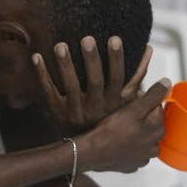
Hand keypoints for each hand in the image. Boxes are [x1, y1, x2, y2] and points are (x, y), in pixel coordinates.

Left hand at [34, 35, 152, 135]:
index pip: (118, 78)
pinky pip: (49, 92)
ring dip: (65, 64)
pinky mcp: (57, 111)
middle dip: (91, 60)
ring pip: (71, 85)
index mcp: (114, 103)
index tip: (114, 38)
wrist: (86, 149)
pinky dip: (42, 74)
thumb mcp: (127, 102)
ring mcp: (76, 111)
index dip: (117, 59)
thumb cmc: (109, 118)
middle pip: (95, 81)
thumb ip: (137, 76)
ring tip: (60, 45)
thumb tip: (149, 49)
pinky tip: (37, 56)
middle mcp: (96, 107)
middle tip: (87, 39)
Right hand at [78, 78, 169, 173]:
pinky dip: (127, 145)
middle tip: (122, 115)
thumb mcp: (133, 108)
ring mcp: (142, 158)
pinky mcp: (131, 165)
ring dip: (133, 132)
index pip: (157, 108)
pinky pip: (132, 151)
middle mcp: (154, 147)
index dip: (143, 101)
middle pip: (150, 123)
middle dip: (139, 117)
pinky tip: (116, 141)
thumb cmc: (111, 131)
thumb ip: (153, 95)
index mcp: (158, 130)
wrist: (92, 153)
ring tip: (118, 128)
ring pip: (141, 138)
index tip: (130, 103)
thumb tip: (167, 84)